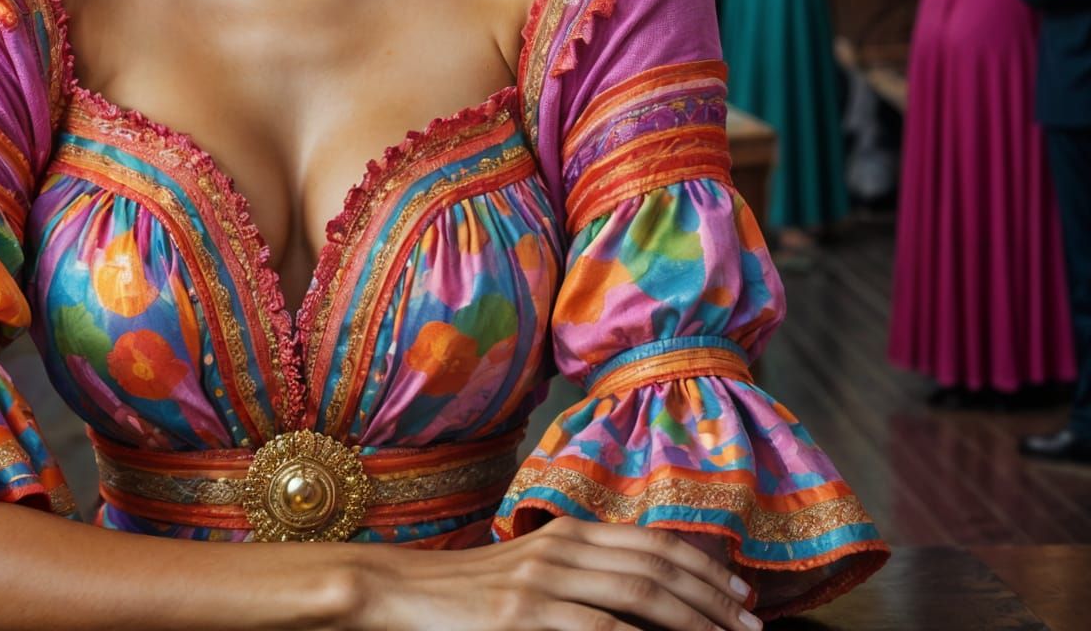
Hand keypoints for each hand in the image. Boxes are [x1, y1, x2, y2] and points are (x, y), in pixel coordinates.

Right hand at [354, 517, 759, 630]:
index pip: (652, 544)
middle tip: (753, 629)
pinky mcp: (524, 619)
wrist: (401, 593)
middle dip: (712, 601)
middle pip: (656, 569)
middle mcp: (562, 549)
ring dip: (692, 624)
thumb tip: (639, 600)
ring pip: (639, 598)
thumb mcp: (530, 572)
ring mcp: (544, 584)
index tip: (743, 597)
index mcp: (566, 532)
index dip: (703, 569)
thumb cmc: (469, 592)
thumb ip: (581, 576)